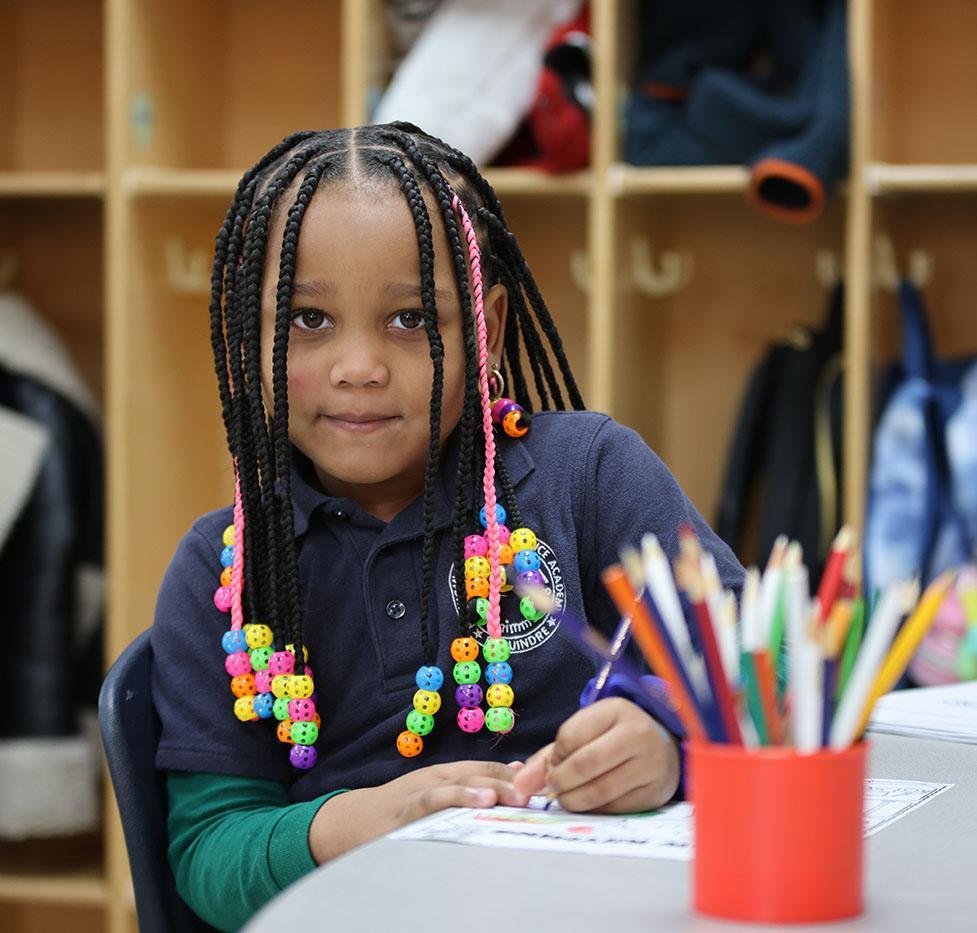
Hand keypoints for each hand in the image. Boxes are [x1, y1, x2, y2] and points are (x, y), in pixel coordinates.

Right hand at [309, 759, 526, 862]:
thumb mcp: (436, 793)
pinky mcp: (403, 815)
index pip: (486, 768)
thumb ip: (472, 785)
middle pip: (477, 773)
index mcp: (446, 774)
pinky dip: (453, 802)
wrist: (350, 822)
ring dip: (485, 789)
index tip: (544, 784)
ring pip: (456, 785)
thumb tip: (516, 776)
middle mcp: (435, 778)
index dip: (514, 775)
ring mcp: (419, 795)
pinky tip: (473, 806)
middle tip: (537, 794)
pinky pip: (430, 806)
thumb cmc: (399, 810)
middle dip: (507, 783)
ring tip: (509, 797)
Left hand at [512, 697, 679, 813]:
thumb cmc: (615, 737)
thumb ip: (551, 754)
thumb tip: (521, 782)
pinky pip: (613, 808)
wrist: (663, 749)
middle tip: (553, 786)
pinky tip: (589, 802)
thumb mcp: (588, 731)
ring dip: (572, 799)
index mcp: (616, 710)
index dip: (554, 755)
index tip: (553, 762)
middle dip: (560, 780)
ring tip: (566, 796)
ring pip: (599, 791)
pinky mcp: (653, 793)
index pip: (571, 736)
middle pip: (585, 764)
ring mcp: (650, 765)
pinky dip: (593, 809)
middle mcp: (637, 734)